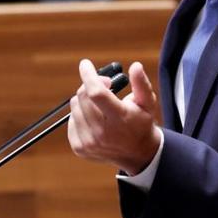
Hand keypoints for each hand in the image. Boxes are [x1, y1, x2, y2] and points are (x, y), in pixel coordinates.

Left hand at [68, 59, 160, 175]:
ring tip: (100, 105)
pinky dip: (80, 113)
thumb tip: (135, 66)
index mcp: (120, 120)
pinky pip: (71, 120)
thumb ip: (141, 84)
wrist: (136, 154)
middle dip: (90, 85)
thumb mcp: (147, 103)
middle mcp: (102, 133)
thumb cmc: (141, 123)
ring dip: (85, 99)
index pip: (97, 93)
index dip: (89, 76)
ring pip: (75, 106)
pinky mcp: (79, 147)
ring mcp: (88, 143)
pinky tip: (94, 118)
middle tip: (104, 84)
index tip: (85, 64)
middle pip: (83, 97)